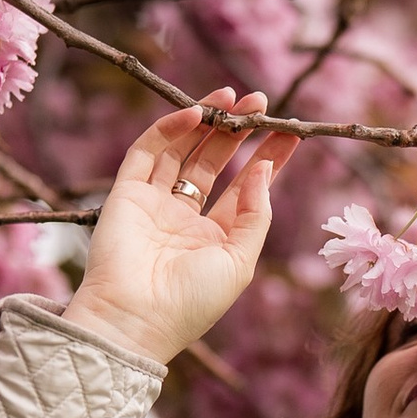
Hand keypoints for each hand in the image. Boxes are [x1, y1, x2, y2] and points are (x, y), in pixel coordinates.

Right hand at [62, 89, 300, 362]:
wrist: (134, 321)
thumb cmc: (191, 302)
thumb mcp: (240, 261)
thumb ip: (255, 214)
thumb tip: (263, 167)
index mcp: (215, 237)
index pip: (245, 186)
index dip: (268, 156)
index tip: (290, 130)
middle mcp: (185, 216)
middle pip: (215, 161)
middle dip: (238, 130)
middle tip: (260, 101)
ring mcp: (154, 202)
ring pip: (183, 149)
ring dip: (206, 120)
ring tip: (232, 96)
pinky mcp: (125, 193)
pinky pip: (148, 152)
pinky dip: (169, 129)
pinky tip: (195, 113)